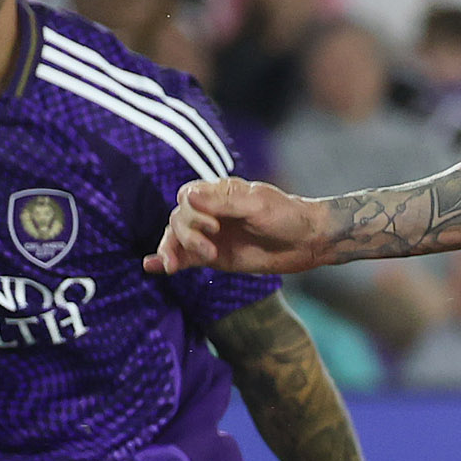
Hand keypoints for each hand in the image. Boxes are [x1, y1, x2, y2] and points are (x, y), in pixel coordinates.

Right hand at [151, 177, 333, 274]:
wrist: (307, 241)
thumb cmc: (286, 215)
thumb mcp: (258, 205)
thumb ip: (224, 203)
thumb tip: (188, 197)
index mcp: (219, 193)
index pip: (187, 198)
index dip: (192, 212)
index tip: (212, 226)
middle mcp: (211, 212)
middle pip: (179, 219)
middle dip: (186, 235)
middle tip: (208, 250)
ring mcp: (211, 235)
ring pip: (177, 239)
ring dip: (171, 250)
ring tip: (172, 266)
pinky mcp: (214, 256)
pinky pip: (185, 257)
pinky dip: (168, 260)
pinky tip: (152, 266)